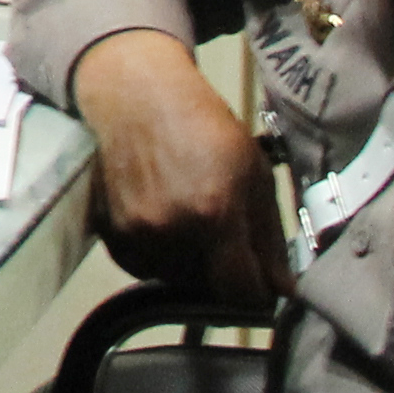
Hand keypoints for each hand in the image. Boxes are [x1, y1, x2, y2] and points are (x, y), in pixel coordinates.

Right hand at [71, 31, 291, 306]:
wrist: (135, 97)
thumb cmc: (205, 128)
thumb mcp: (254, 172)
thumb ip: (270, 238)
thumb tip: (283, 290)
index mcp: (215, 215)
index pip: (243, 293)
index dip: (259, 294)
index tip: (262, 284)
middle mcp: (171, 232)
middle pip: (209, 290)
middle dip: (223, 274)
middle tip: (224, 238)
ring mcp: (136, 235)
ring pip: (176, 280)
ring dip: (190, 266)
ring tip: (191, 223)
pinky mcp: (110, 235)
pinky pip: (146, 268)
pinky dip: (160, 256)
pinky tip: (164, 220)